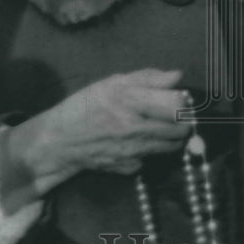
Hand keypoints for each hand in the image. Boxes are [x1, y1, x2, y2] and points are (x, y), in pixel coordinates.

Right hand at [1, 69, 192, 201]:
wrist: (60, 141)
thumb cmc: (85, 106)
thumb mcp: (112, 83)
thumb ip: (147, 78)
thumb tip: (177, 76)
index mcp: (130, 100)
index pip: (177, 104)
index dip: (183, 100)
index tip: (179, 99)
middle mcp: (134, 127)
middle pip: (180, 128)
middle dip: (183, 121)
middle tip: (174, 115)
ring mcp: (133, 151)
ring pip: (172, 146)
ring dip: (172, 137)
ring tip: (159, 127)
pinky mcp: (130, 167)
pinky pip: (153, 159)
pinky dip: (152, 151)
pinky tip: (139, 143)